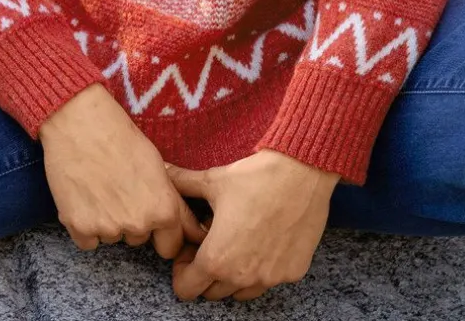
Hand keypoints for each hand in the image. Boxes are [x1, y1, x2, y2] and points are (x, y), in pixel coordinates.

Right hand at [38, 83, 209, 258]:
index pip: (172, 245)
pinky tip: (84, 196)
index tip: (157, 226)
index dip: (165, 234)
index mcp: (163, 208)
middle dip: (133, 221)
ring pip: (113, 237)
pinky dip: (85, 225)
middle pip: (139, 238)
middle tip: (121, 190)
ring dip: (108, 222)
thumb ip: (169, 198)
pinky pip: (88, 241)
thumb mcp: (157, 164)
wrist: (79, 122)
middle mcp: (138, 224)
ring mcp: (108, 229)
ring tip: (100, 186)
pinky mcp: (79, 228)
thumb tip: (182, 221)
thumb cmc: (120, 135)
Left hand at [165, 149, 340, 301]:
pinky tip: (262, 240)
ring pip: (240, 292)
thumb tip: (163, 172)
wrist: (302, 173)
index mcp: (216, 258)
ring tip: (237, 242)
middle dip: (206, 273)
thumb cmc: (255, 178)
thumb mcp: (213, 180)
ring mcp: (269, 278)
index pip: (186, 288)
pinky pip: (268, 281)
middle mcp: (242, 276)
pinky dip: (261, 268)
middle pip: (212, 293)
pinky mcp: (292, 273)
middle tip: (212, 243)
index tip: (190, 250)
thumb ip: (182, 183)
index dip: (182, 270)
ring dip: (233, 275)